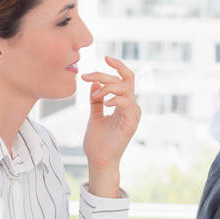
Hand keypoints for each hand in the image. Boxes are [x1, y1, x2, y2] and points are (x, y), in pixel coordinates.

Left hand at [82, 56, 140, 196]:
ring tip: (93, 96)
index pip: (124, 79)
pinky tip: (104, 103)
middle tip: (86, 75)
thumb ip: (96, 99)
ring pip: (125, 89)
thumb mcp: (94, 114)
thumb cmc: (97, 141)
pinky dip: (114, 99)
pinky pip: (126, 103)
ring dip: (106, 87)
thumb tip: (95, 82)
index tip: (105, 58)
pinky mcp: (131, 123)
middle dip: (105, 74)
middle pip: (124, 80)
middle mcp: (131, 107)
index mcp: (124, 104)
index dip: (117, 66)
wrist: (99, 160)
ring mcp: (133, 115)